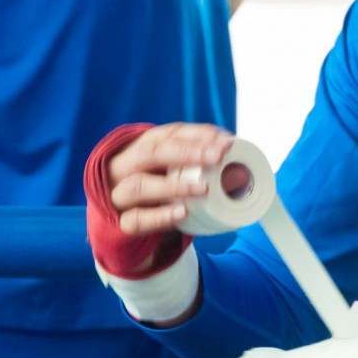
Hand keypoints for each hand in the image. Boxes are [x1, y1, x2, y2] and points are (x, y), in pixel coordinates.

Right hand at [83, 122, 245, 322]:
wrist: (122, 223)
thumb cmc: (156, 188)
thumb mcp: (172, 170)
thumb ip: (197, 163)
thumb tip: (240, 164)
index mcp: (143, 146)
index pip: (170, 134)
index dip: (198, 135)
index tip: (226, 142)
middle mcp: (125, 165)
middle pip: (151, 152)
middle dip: (186, 152)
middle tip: (218, 157)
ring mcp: (117, 194)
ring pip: (140, 185)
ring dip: (174, 185)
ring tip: (204, 187)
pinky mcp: (118, 223)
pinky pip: (135, 219)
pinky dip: (159, 216)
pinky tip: (182, 212)